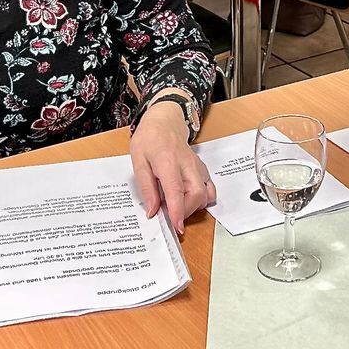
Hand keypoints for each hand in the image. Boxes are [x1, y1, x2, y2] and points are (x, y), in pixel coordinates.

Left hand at [129, 101, 214, 234]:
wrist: (165, 122)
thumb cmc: (149, 139)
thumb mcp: (138, 161)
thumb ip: (146, 187)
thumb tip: (152, 210)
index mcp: (168, 161)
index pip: (176, 190)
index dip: (177, 210)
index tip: (176, 226)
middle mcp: (187, 164)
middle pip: (196, 194)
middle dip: (186, 211)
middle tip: (170, 215)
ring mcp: (198, 166)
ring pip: (206, 194)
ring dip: (193, 206)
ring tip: (177, 206)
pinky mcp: (203, 169)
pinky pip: (209, 188)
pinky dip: (202, 199)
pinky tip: (187, 198)